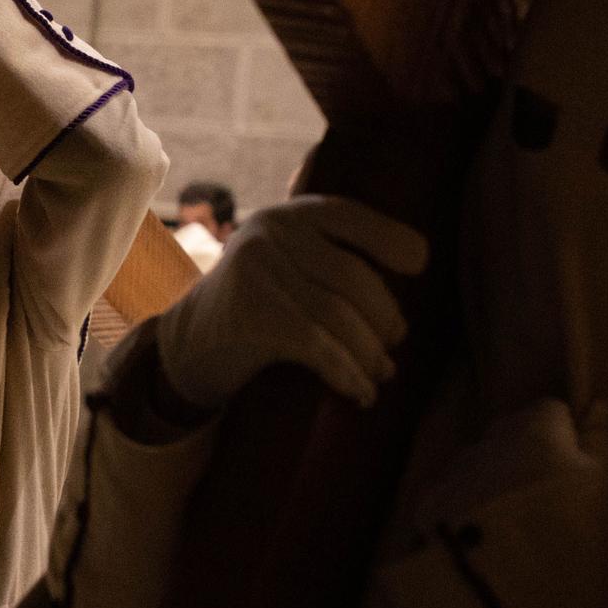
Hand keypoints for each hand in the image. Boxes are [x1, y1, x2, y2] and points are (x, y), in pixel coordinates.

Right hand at [155, 195, 427, 410]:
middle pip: (351, 274)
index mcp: (287, 216)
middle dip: (384, 316)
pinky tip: (360, 392)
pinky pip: (317, 346)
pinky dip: (347, 373)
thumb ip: (328, 249)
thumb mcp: (285, 261)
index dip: (391, 238)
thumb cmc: (257, 306)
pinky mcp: (251, 315)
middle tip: (395, 343)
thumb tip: (417, 255)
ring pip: (337, 314)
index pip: (350, 215)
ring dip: (370, 352)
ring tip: (382, 373)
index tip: (420, 265)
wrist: (188, 345)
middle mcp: (269, 232)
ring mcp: (256, 271)